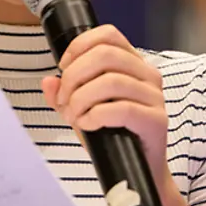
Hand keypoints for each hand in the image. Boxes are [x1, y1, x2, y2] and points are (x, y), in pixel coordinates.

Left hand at [42, 25, 169, 184]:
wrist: (139, 171)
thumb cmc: (114, 137)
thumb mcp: (82, 111)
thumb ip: (64, 95)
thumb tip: (48, 82)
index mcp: (132, 64)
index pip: (108, 35)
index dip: (80, 46)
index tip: (63, 67)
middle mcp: (147, 75)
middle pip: (105, 55)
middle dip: (74, 76)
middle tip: (64, 99)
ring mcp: (154, 97)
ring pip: (111, 81)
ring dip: (82, 99)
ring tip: (74, 115)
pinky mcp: (156, 120)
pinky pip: (122, 109)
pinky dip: (96, 115)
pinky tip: (87, 125)